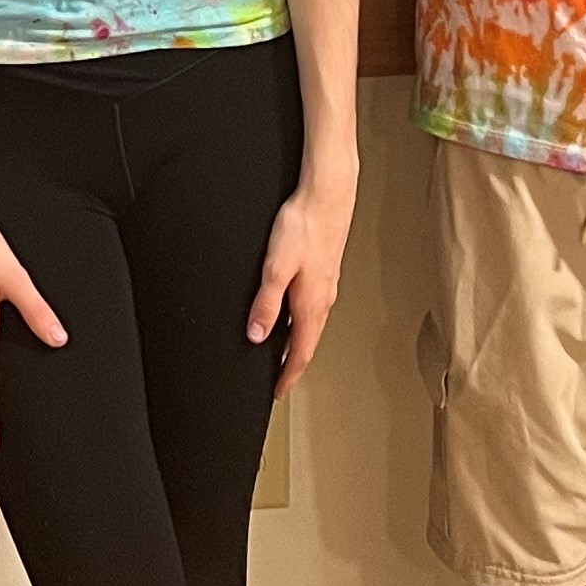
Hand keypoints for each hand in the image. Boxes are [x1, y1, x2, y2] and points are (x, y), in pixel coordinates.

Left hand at [248, 171, 356, 389]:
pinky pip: (314, 307)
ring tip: (284, 353)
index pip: (301, 353)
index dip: (289, 375)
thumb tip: (257, 335)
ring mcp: (327, 284)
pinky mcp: (326, 270)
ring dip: (299, 343)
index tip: (278, 391)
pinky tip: (293, 313)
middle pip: (309, 342)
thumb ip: (266, 303)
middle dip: (294, 364)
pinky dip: (303, 321)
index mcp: (312, 304)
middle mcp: (323, 299)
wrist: (328, 194)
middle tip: (280, 379)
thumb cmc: (304, 226)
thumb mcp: (276, 267)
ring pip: (313, 324)